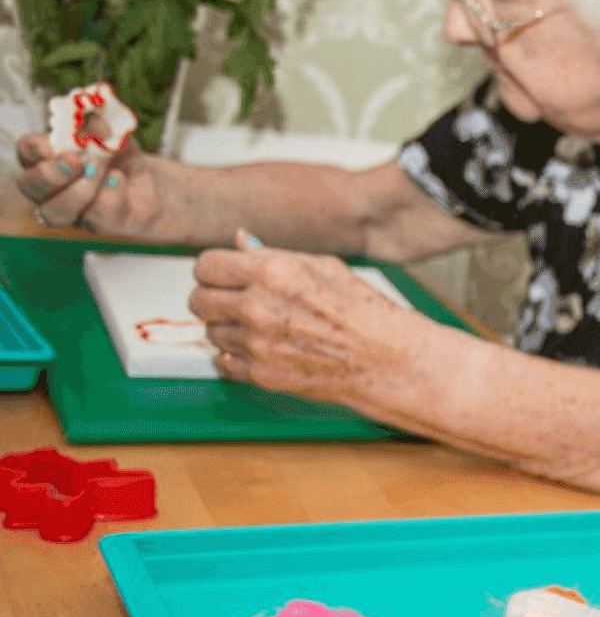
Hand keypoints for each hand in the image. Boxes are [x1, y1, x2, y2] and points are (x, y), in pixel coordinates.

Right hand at [14, 133, 167, 234]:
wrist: (153, 188)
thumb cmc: (122, 158)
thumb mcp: (114, 135)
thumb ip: (101, 127)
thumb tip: (96, 122)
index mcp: (48, 160)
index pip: (26, 152)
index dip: (34, 148)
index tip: (50, 143)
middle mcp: (53, 190)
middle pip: (30, 187)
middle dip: (50, 173)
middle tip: (75, 160)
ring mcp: (74, 212)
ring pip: (55, 212)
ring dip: (75, 191)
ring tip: (98, 170)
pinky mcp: (103, 225)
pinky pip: (98, 216)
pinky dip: (110, 194)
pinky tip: (120, 178)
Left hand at [190, 239, 423, 402]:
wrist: (385, 361)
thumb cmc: (363, 313)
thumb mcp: (323, 267)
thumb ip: (273, 254)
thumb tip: (239, 242)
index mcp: (272, 272)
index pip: (206, 265)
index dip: (214, 270)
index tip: (222, 276)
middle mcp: (258, 307)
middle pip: (198, 300)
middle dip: (213, 298)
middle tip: (235, 301)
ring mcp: (257, 343)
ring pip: (210, 332)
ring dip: (228, 328)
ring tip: (261, 327)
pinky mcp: (260, 373)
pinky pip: (225, 361)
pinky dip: (239, 355)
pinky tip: (265, 347)